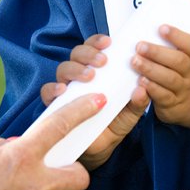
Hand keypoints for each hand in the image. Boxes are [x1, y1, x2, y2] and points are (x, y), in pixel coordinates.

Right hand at [42, 34, 148, 170]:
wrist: (101, 148)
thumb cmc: (115, 122)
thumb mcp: (131, 112)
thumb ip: (139, 101)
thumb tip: (143, 87)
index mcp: (98, 70)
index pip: (94, 48)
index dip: (98, 41)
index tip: (109, 42)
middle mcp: (80, 75)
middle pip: (77, 54)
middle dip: (88, 53)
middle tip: (102, 62)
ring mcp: (66, 89)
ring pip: (63, 69)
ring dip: (75, 69)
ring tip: (89, 76)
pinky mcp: (54, 105)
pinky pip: (47, 92)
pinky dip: (53, 88)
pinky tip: (63, 90)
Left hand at [132, 24, 189, 136]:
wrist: (188, 106)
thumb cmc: (176, 75)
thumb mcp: (178, 60)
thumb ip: (166, 47)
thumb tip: (143, 29)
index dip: (177, 35)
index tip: (161, 28)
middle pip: (179, 61)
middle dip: (158, 52)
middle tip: (139, 46)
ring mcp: (183, 89)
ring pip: (170, 79)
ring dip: (151, 69)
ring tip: (135, 62)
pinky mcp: (173, 104)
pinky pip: (164, 96)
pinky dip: (152, 88)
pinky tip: (141, 82)